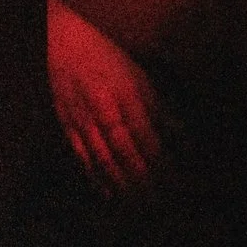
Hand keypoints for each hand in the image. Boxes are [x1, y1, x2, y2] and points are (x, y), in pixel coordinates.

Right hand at [48, 0, 166, 192]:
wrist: (62, 43)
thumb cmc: (108, 58)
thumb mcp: (141, 77)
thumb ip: (161, 108)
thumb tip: (184, 135)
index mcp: (127, 95)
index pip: (148, 136)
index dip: (162, 161)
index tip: (178, 180)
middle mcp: (104, 110)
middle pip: (126, 152)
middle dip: (145, 179)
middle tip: (162, 201)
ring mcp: (82, 120)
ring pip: (104, 159)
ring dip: (123, 183)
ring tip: (140, 204)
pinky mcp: (65, 125)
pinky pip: (81, 156)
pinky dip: (95, 176)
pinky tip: (107, 193)